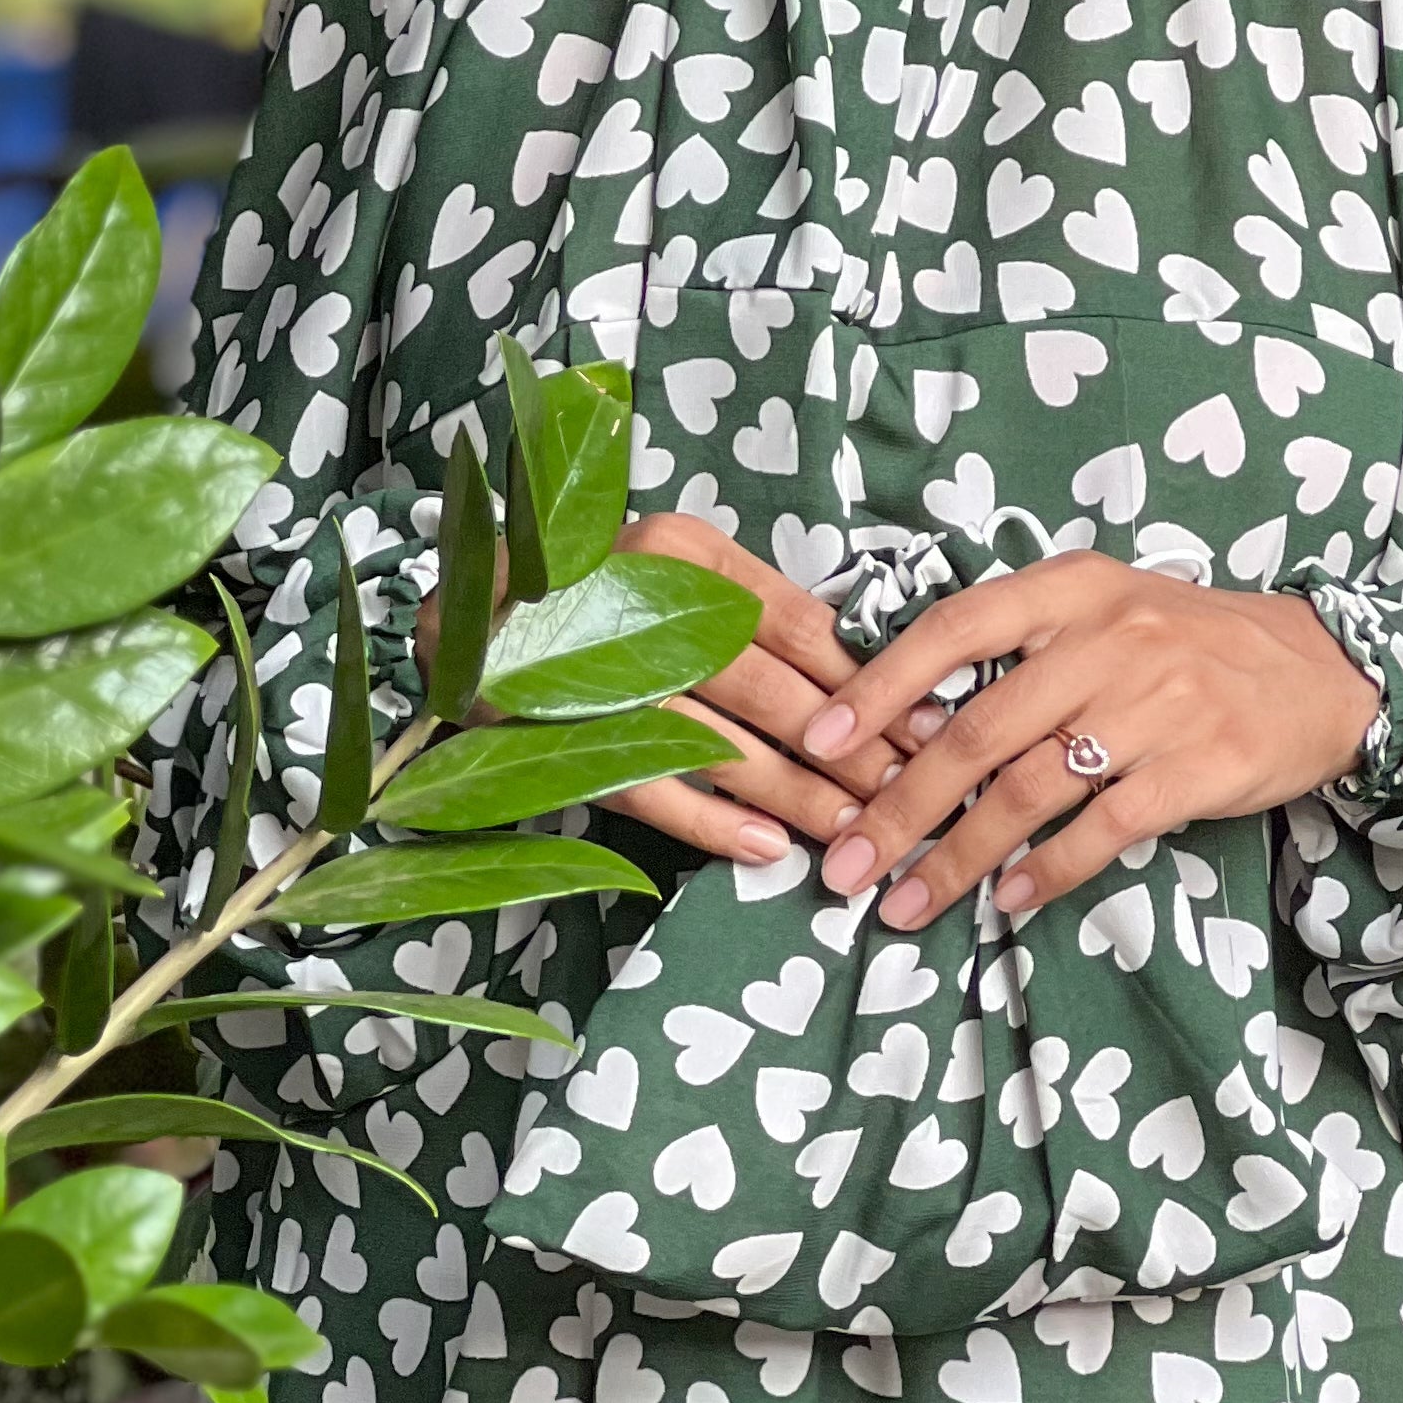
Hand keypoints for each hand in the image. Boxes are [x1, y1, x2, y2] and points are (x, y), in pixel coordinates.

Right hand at [583, 517, 904, 872]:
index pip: (801, 624)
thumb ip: (759, 612)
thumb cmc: (601, 593)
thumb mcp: (681, 572)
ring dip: (795, 794)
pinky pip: (651, 788)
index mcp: (686, 553)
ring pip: (719, 746)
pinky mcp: (563, 735)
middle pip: (771, 690)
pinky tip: (766, 849)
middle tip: (908, 794)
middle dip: (850, 751)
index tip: (930, 725)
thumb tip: (868, 674)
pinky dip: (711, 823)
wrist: (472, 616)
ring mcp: (599, 675)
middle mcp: (643, 604)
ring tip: (853, 832)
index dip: (874, 682)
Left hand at [797, 554, 1380, 931]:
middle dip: (901, 806)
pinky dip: (1047, 870)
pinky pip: (1103, 828)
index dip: (880, 685)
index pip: (955, 627)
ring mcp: (1158, 703)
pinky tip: (1008, 900)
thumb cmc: (1186, 644)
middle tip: (846, 863)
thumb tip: (907, 722)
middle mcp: (1110, 638)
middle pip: (978, 730)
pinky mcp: (1199, 766)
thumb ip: (1019, 650)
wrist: (1319, 668)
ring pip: (1029, 788)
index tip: (819, 740)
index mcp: (1072, 589)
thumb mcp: (1103, 611)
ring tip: (906, 903)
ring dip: (957, 857)